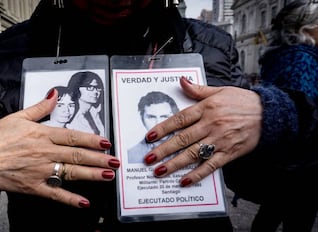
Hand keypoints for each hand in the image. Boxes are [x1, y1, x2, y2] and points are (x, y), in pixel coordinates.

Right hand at [0, 89, 118, 207]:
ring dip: (91, 175)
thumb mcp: (17, 117)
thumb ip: (40, 107)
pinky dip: (70, 199)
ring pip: (71, 172)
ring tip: (108, 176)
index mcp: (42, 134)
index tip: (107, 142)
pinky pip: (55, 194)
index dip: (92, 139)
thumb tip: (55, 94)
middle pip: (77, 155)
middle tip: (115, 161)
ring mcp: (40, 170)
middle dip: (99, 158)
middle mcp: (44, 152)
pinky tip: (84, 202)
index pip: (73, 136)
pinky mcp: (32, 186)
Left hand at [143, 77, 261, 186]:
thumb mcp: (220, 91)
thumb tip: (181, 81)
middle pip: (182, 139)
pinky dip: (197, 174)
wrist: (269, 114)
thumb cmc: (242, 102)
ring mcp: (220, 140)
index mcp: (206, 108)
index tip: (149, 136)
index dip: (163, 128)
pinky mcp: (229, 153)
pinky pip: (210, 165)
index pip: (180, 119)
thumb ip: (198, 90)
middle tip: (148, 158)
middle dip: (163, 150)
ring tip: (159, 171)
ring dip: (175, 163)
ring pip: (193, 153)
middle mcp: (211, 125)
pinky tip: (184, 180)